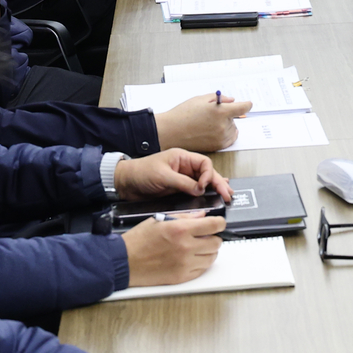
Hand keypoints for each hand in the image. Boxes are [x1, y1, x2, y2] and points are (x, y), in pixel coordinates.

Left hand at [113, 148, 232, 201]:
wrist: (125, 183)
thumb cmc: (140, 172)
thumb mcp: (162, 176)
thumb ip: (183, 182)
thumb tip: (199, 189)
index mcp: (182, 157)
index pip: (204, 164)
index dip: (208, 175)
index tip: (204, 186)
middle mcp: (184, 167)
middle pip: (207, 173)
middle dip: (219, 183)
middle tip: (227, 193)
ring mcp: (182, 178)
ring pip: (204, 182)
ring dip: (215, 188)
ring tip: (227, 195)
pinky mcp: (178, 189)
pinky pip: (196, 190)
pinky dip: (205, 193)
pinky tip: (214, 195)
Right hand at [122, 214, 226, 288]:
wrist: (124, 261)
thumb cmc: (138, 240)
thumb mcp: (159, 219)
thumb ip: (184, 217)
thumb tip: (202, 215)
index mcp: (180, 230)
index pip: (214, 225)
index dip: (219, 223)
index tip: (218, 223)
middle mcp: (186, 247)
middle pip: (216, 242)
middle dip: (212, 237)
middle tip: (204, 236)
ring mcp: (185, 264)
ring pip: (212, 257)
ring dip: (207, 251)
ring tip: (195, 248)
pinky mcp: (182, 277)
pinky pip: (202, 269)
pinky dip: (200, 263)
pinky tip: (190, 258)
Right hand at [154, 93, 252, 152]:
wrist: (170, 132)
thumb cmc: (182, 115)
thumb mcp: (200, 99)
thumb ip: (220, 99)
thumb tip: (231, 101)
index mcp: (220, 111)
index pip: (243, 108)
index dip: (246, 105)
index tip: (248, 104)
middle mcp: (223, 126)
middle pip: (236, 118)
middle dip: (228, 115)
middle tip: (213, 114)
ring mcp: (221, 137)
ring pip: (233, 129)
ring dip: (227, 126)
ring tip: (209, 124)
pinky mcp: (217, 146)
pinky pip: (229, 139)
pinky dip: (225, 135)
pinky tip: (212, 131)